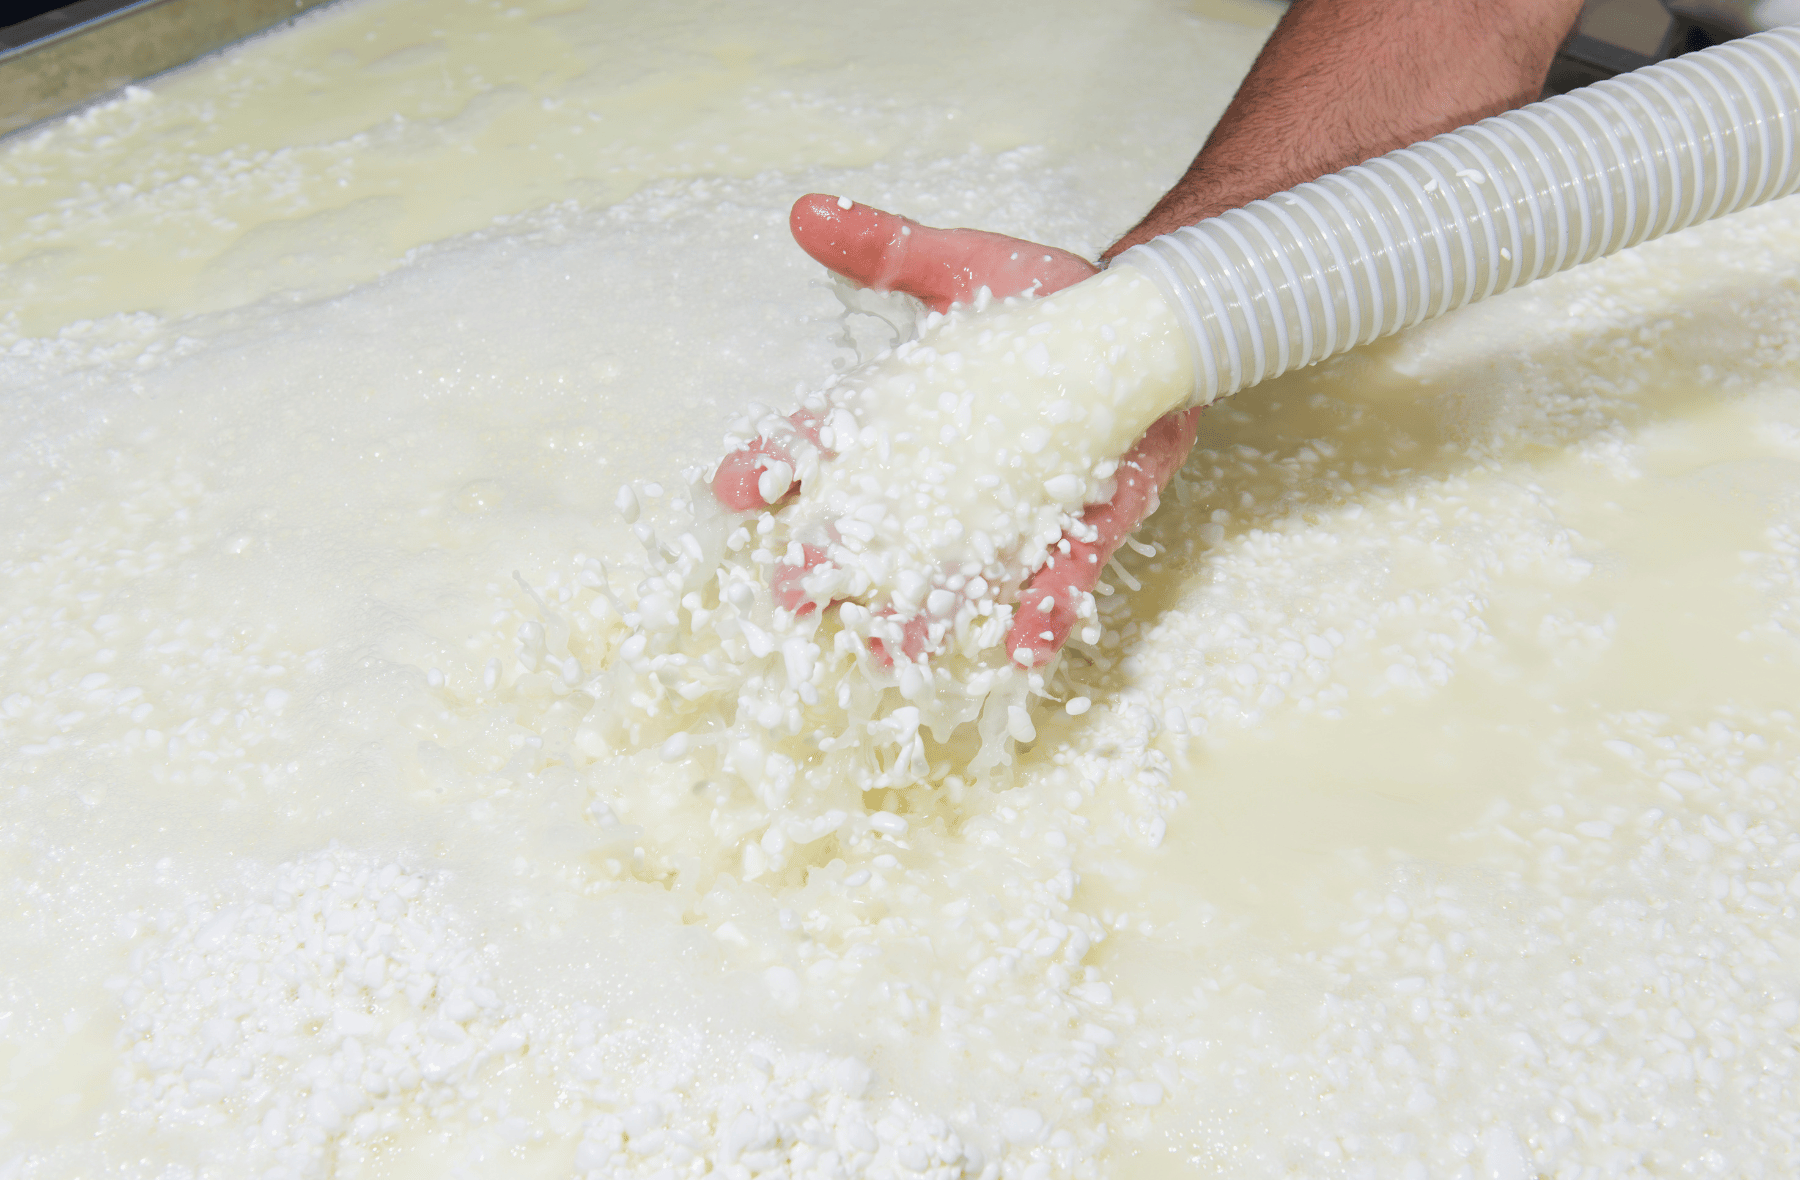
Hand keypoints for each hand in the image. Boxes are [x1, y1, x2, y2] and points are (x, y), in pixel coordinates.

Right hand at [712, 194, 1201, 667]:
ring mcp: (1017, 508)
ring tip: (891, 654)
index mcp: (909, 419)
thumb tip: (804, 211)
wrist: (1146, 313)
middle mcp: (951, 478)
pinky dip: (1045, 610)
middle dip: (834, 566)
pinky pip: (1062, 577)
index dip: (774, 466)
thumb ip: (889, 247)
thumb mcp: (962, 264)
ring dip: (927, 619)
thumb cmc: (1044, 291)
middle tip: (792, 596)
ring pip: (960, 577)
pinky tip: (1023, 650)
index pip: (824, 445)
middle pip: (878, 532)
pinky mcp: (1085, 524)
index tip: (733, 488)